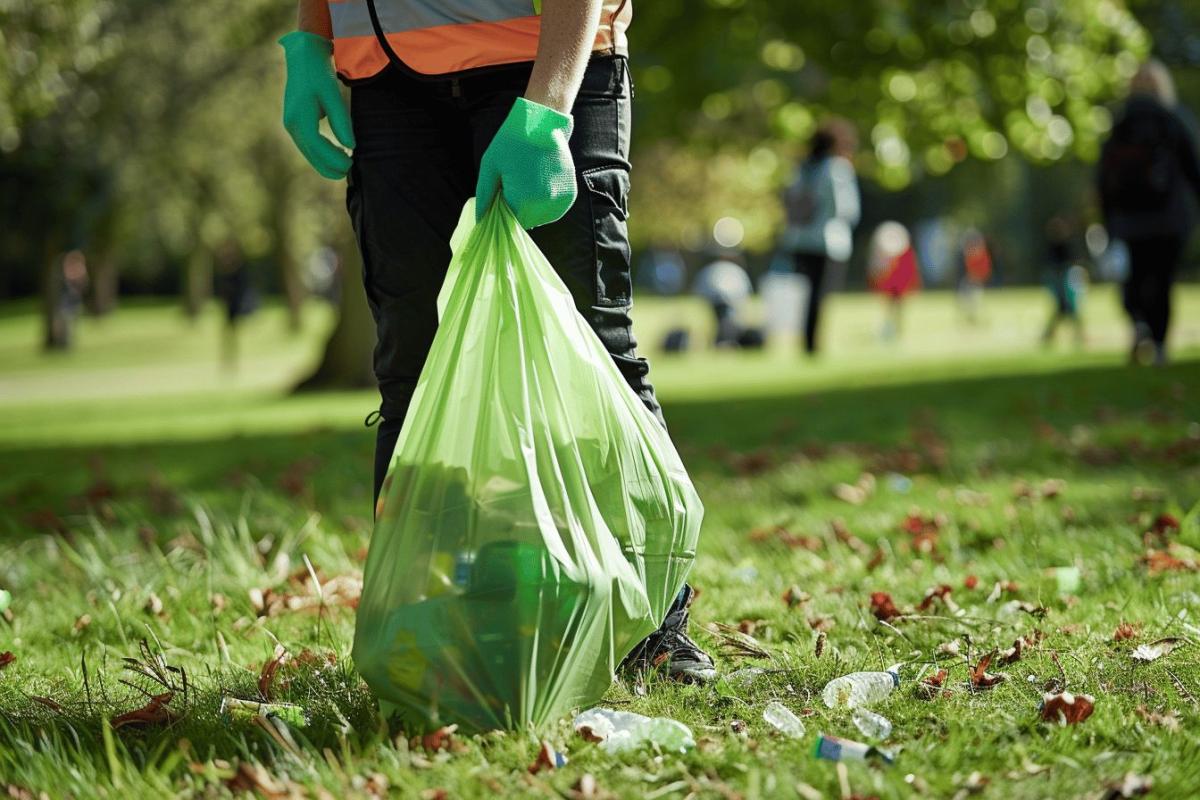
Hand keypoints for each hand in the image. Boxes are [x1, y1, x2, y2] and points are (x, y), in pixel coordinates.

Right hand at [279, 31, 354, 179]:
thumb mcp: (333, 94)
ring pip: (308, 152)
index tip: (350, 163)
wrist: (303, 57)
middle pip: (310, 153)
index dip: (333, 158)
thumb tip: (351, 146)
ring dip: (325, 162)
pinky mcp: (295, 123)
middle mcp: (292, 124)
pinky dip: (320, 153)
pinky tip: (335, 154)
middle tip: (349, 171)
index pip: (316, 145)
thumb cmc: (319, 73)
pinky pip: (307, 145)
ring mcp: (291, 124)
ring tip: (345, 166)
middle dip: (329, 166)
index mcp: (300, 116)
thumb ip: (341, 121)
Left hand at [476, 98, 576, 227]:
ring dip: (532, 207)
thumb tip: (480, 218)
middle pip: (526, 220)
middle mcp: (545, 204)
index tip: (502, 192)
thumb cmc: (512, 142)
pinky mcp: (569, 196)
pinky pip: (553, 210)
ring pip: (540, 217)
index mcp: (524, 199)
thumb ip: (484, 194)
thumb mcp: (490, 165)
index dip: (503, 208)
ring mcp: (560, 200)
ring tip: (528, 182)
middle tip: (515, 184)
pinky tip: (540, 185)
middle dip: (518, 207)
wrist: (542, 124)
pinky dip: (545, 203)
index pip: (509, 220)